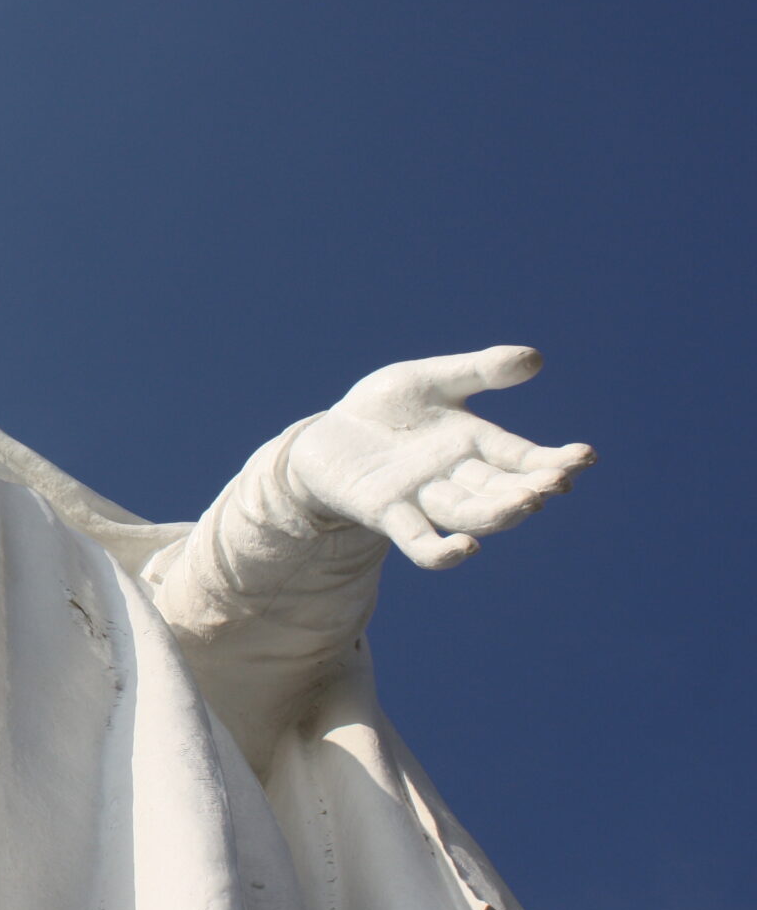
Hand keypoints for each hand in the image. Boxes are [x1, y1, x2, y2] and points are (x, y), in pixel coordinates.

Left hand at [287, 346, 595, 569]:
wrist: (325, 437)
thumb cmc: (383, 410)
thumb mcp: (429, 381)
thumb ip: (479, 372)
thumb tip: (535, 358)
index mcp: (473, 444)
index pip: (522, 458)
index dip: (553, 461)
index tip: (585, 457)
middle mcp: (454, 476)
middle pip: (500, 489)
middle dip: (531, 488)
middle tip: (558, 482)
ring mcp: (421, 497)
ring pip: (468, 513)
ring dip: (499, 513)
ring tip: (528, 503)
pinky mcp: (385, 510)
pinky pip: (418, 540)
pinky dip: (442, 551)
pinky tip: (465, 549)